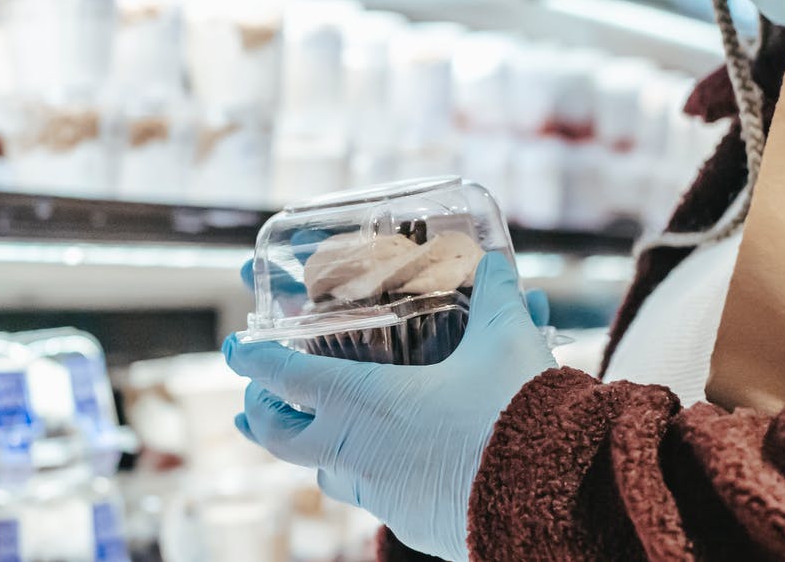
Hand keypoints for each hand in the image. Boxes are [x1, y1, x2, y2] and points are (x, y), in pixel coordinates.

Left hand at [224, 253, 556, 559]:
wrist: (549, 492)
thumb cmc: (517, 412)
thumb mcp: (507, 341)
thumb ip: (496, 298)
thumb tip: (493, 263)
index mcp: (365, 402)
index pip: (286, 377)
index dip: (254, 361)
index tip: (235, 350)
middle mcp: (357, 452)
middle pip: (281, 438)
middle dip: (260, 416)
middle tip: (252, 403)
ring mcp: (380, 494)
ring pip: (325, 473)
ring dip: (312, 450)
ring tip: (314, 434)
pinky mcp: (410, 522)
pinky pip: (372, 497)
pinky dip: (365, 475)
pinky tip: (383, 465)